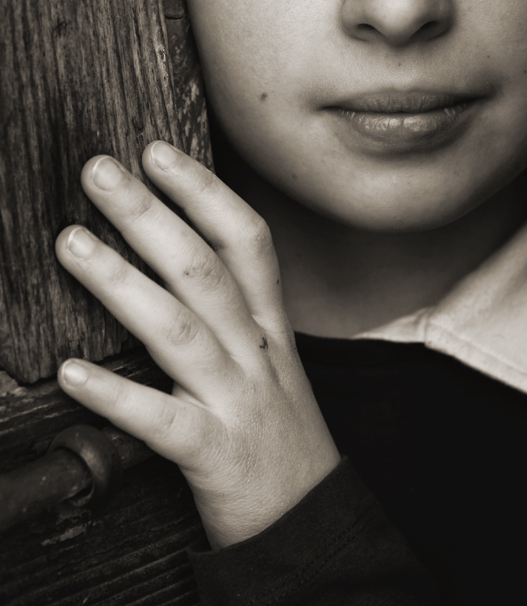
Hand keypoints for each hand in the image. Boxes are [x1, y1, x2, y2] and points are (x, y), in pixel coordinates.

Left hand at [55, 143, 340, 548]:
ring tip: (72, 244)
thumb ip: (233, 310)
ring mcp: (239, 400)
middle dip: (151, 215)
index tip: (158, 152)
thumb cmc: (278, 430)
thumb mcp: (271, 358)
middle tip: (101, 172)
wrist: (310, 520)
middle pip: (205, 270)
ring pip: (182, 331)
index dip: (203, 191)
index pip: (246, 240)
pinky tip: (71, 374)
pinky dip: (117, 396)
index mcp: (269, 325)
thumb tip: (173, 254)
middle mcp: (256, 352)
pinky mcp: (216, 454)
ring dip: (123, 282)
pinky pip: (164, 422)